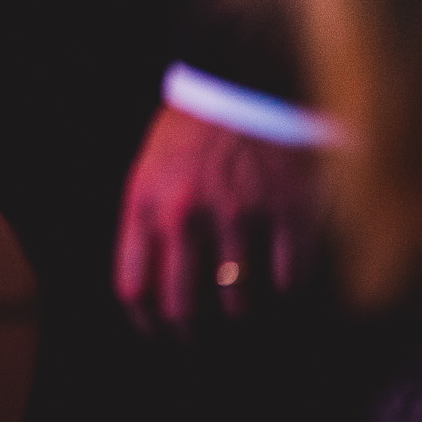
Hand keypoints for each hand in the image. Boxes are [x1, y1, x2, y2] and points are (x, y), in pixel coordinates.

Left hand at [114, 104, 323, 337]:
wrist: (244, 80)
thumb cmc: (191, 130)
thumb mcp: (148, 169)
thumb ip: (144, 224)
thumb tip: (145, 290)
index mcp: (146, 203)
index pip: (132, 287)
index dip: (144, 322)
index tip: (157, 334)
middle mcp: (188, 215)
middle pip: (182, 307)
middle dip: (190, 335)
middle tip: (198, 342)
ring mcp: (240, 215)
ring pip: (238, 303)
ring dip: (241, 315)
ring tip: (242, 312)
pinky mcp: (287, 211)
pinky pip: (289, 280)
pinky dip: (288, 290)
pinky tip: (285, 284)